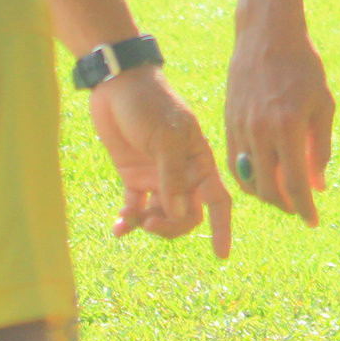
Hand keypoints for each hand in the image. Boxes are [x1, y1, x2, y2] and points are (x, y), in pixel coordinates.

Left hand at [88, 65, 232, 258]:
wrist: (117, 85)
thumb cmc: (149, 104)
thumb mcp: (165, 137)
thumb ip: (173, 177)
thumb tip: (181, 214)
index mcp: (200, 161)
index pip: (218, 199)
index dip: (222, 227)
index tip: (221, 255)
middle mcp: (183, 173)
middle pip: (188, 215)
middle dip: (173, 227)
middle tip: (151, 223)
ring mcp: (158, 177)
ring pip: (163, 215)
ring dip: (149, 225)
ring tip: (130, 222)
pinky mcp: (135, 177)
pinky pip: (136, 208)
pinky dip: (129, 221)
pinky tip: (118, 228)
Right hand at [223, 14, 335, 222]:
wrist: (266, 34)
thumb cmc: (303, 66)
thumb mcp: (323, 104)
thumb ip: (321, 147)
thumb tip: (318, 185)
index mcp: (288, 127)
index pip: (295, 184)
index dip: (305, 208)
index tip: (313, 221)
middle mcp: (260, 132)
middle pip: (268, 189)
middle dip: (286, 205)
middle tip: (299, 207)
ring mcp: (240, 128)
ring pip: (248, 179)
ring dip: (265, 194)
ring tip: (282, 193)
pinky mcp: (227, 122)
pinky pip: (234, 163)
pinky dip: (247, 177)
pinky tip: (262, 177)